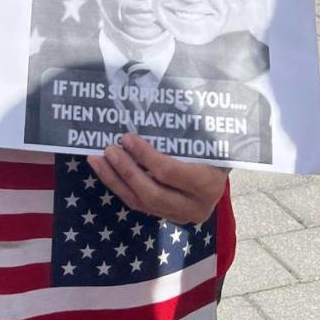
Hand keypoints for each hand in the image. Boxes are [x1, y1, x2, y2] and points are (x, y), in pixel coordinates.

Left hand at [88, 135, 228, 225]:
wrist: (222, 168)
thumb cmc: (212, 145)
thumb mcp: (204, 137)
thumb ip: (184, 129)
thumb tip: (154, 102)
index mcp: (208, 184)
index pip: (169, 172)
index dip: (145, 156)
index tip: (127, 138)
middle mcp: (195, 207)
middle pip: (152, 194)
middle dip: (126, 171)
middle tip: (109, 149)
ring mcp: (180, 216)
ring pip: (141, 203)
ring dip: (115, 181)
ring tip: (96, 160)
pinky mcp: (166, 216)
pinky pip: (138, 204)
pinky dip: (120, 187)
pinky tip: (105, 170)